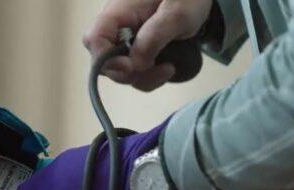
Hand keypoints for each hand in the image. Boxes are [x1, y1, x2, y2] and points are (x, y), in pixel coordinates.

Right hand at [83, 0, 211, 90]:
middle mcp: (115, 28)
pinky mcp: (135, 51)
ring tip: (169, 69)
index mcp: (118, 12)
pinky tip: (167, 68)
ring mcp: (124, 41)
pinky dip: (148, 77)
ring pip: (118, 71)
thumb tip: (135, 66)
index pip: (94, 39)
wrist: (199, 0)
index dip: (106, 59)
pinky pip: (132, 72)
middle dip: (129, 73)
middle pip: (104, 61)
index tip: (131, 68)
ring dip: (142, 78)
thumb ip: (154, 37)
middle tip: (159, 70)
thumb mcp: (177, 14)